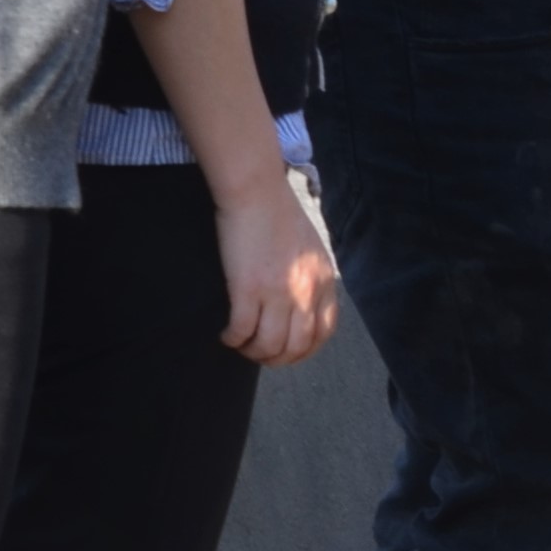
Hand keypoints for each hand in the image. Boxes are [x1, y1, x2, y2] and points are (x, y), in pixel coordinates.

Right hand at [214, 174, 339, 365]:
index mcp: (324, 280)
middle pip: (296, 346)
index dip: (303, 351)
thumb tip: (301, 306)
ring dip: (252, 352)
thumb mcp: (310, 249)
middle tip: (257, 352)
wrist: (257, 192)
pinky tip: (226, 333)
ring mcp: (279, 291)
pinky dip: (232, 339)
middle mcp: (307, 290)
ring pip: (269, 345)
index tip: (285, 351)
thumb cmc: (278, 215)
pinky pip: (241, 331)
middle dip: (275, 358)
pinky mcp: (249, 288)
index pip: (324, 332)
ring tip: (240, 343)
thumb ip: (310, 278)